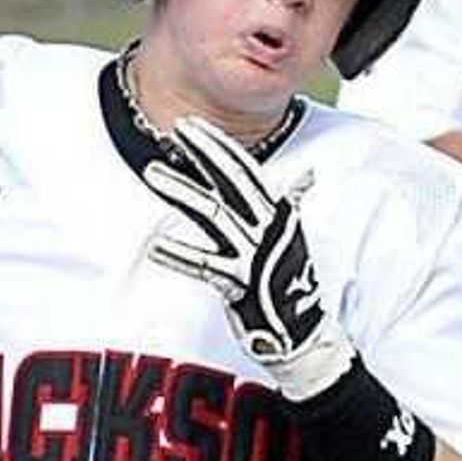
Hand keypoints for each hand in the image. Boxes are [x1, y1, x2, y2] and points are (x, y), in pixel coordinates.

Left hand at [141, 116, 355, 400]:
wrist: (302, 334)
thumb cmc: (292, 286)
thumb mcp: (293, 237)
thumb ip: (291, 204)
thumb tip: (308, 176)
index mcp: (276, 215)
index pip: (245, 170)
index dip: (219, 146)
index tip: (193, 126)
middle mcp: (266, 228)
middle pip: (231, 180)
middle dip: (205, 151)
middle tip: (178, 129)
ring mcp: (252, 254)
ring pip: (212, 213)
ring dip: (180, 190)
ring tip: (153, 172)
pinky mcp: (239, 282)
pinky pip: (205, 265)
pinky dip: (180, 255)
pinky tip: (156, 246)